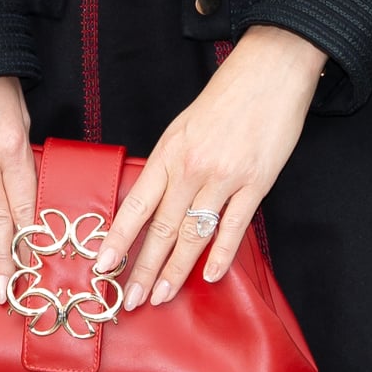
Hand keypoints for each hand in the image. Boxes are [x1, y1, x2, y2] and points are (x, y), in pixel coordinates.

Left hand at [97, 26, 325, 308]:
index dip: (117, 240)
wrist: (269, 71)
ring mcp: (224, 178)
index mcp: (168, 153)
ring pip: (193, 235)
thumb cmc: (225, 98)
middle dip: (143, 270)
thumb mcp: (183, 128)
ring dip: (176, 270)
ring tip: (161, 296)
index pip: (135, 206)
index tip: (101, 267)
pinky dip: (221, 255)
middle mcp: (191, 168)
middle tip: (130, 301)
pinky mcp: (256, 183)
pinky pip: (234, 227)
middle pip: (161, 229)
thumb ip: (169, 165)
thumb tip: (152, 203)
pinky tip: (211, 276)